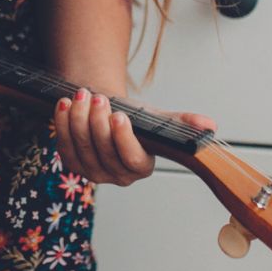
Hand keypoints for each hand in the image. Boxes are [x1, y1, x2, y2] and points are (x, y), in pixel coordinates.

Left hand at [54, 86, 216, 185]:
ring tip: (82, 94)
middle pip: (102, 150)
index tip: (120, 115)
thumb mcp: (160, 120)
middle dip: (97, 121)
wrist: (109, 114)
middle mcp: (116, 175)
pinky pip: (63, 144)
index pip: (131, 159)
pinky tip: (65, 103)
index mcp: (140, 168)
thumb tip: (209, 125)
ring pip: (81, 146)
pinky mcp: (72, 163)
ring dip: (78, 118)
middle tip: (98, 97)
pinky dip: (62, 122)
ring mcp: (92, 172)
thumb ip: (183, 123)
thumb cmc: (136, 119)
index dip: (123, 139)